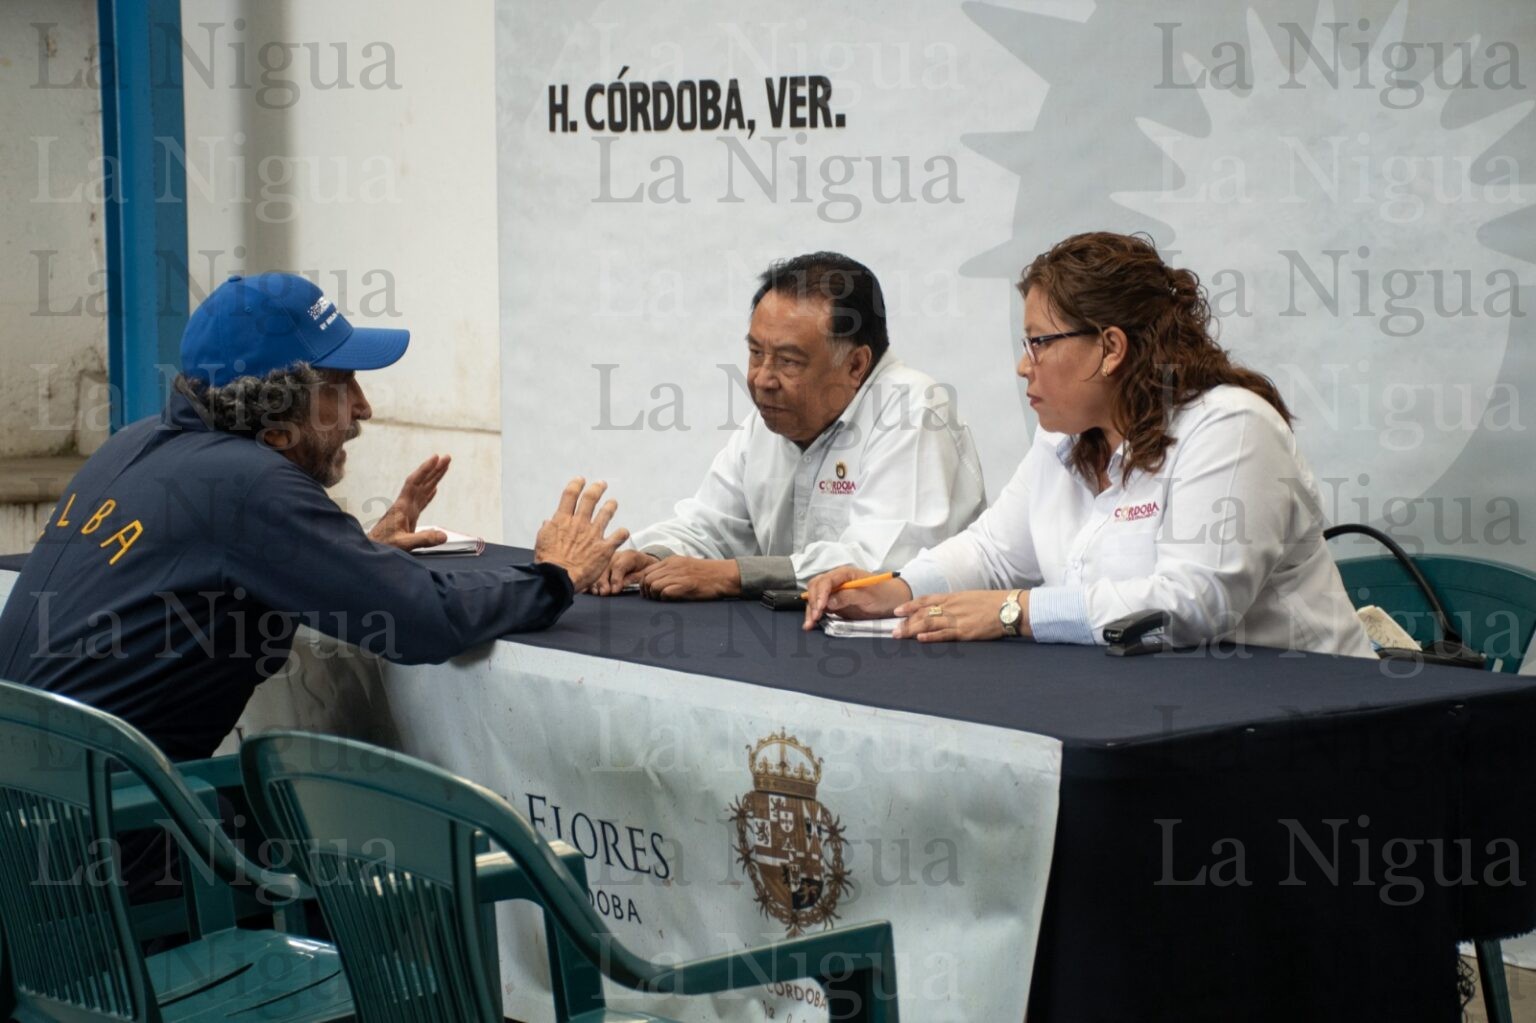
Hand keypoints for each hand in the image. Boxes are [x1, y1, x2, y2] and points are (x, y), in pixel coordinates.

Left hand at [369, 454, 451, 550]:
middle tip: (447, 458)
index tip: (437, 458)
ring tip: (444, 468)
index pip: (415, 483)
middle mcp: (405, 506)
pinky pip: (421, 502)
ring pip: (422, 490)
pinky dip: (429, 494)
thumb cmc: (382, 546)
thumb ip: (423, 539)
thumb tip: (444, 535)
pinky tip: (434, 490)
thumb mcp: (403, 544)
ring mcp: (406, 512)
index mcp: (402, 507)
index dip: (426, 469)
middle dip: (434, 470)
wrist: (369, 550)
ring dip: (433, 479)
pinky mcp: (407, 519)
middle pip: (421, 483)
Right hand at [534, 478, 629, 591]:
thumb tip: (548, 521)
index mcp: (562, 520)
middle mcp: (579, 523)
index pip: (570, 495)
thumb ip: (547, 529)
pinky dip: (622, 533)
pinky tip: (623, 532)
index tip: (580, 480)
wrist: (558, 578)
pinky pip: (618, 536)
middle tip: (602, 484)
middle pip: (590, 499)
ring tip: (613, 502)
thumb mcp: (542, 541)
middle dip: (597, 488)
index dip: (576, 485)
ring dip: (611, 506)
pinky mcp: (604, 548)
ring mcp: (593, 534)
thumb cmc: (548, 562)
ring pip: (606, 513)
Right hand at [591, 549, 657, 595]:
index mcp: (629, 556)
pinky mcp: (601, 564)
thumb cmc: (645, 569)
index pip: (620, 566)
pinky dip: (590, 580)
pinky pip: (593, 571)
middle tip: (604, 593)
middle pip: (606, 567)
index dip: (616, 579)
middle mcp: (616, 556)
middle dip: (604, 581)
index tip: (615, 590)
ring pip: (598, 569)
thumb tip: (623, 584)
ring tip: (596, 592)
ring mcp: (607, 559)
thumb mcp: (646, 572)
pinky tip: (589, 588)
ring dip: (596, 582)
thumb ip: (635, 577)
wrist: (643, 563)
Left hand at [638, 557, 740, 600]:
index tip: (648, 592)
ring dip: (655, 595)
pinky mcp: (685, 585)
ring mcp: (679, 575)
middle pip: (647, 579)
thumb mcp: (685, 565)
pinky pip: (665, 592)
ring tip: (662, 600)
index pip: (647, 570)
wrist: (724, 576)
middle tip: (653, 598)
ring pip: (654, 585)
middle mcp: (673, 566)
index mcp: (672, 560)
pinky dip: (665, 598)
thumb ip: (670, 570)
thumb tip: (656, 581)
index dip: (644, 583)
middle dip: (647, 591)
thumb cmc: (706, 574)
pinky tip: (671, 600)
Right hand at [802, 565, 911, 629]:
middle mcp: (837, 580)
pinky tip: (812, 623)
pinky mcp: (835, 602)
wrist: (894, 600)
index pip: (825, 581)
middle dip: (812, 602)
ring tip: (809, 625)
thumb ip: (847, 597)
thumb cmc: (884, 594)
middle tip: (813, 619)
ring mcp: (835, 591)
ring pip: (815, 597)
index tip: (820, 608)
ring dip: (811, 610)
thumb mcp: (868, 596)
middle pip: (816, 587)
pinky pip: (821, 606)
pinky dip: (815, 614)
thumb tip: (828, 602)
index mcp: (845, 573)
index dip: (820, 594)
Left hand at [892, 589, 1018, 642]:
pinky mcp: (966, 632)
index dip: (910, 605)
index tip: (897, 610)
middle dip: (907, 621)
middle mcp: (953, 607)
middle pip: (924, 613)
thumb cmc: (993, 603)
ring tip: (900, 635)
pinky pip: (945, 634)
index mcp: (953, 597)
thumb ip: (955, 603)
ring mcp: (959, 619)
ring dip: (912, 630)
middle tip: (893, 629)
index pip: (926, 600)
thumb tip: (942, 609)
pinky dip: (931, 637)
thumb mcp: (970, 598)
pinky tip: (920, 639)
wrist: (1010, 608)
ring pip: (930, 624)